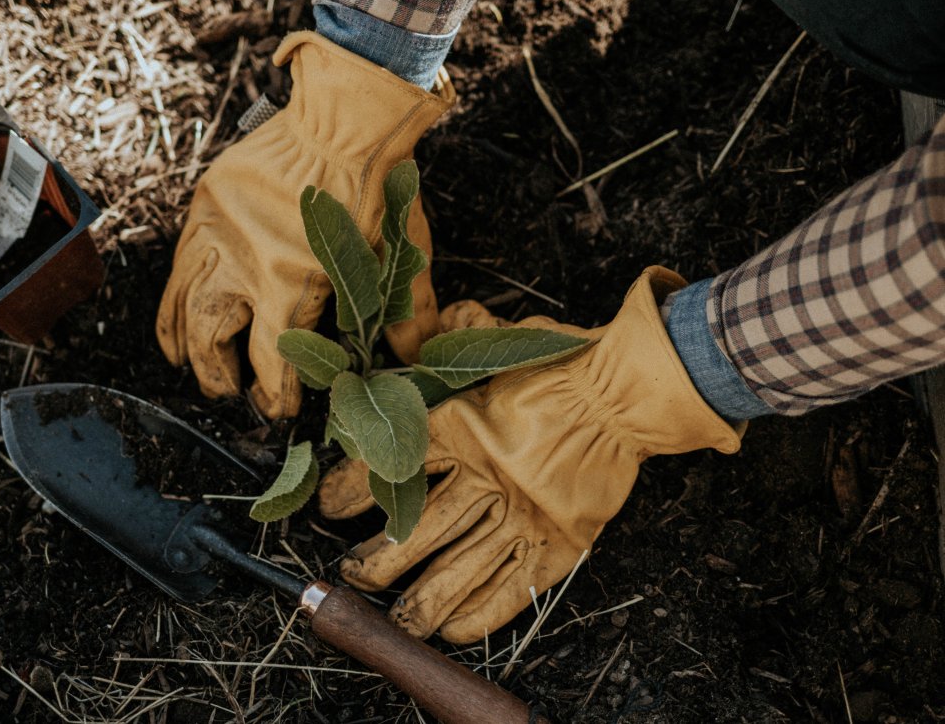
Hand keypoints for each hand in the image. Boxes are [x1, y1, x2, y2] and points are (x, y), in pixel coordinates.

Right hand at [156, 32, 454, 417]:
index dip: (275, 394)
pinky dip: (172, 299)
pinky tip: (173, 321)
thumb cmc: (375, 186)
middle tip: (230, 396)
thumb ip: (407, 311)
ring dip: (182, 345)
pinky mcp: (205, 208)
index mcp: (291, 281)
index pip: (273, 359)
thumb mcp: (396, 252)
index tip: (279, 409)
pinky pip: (178, 264)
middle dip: (218, 377)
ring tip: (184, 369)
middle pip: (213, 340)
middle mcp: (244, 263)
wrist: (343, 116)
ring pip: (185, 305)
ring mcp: (218, 234)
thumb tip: (415, 357)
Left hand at [319, 267, 743, 642]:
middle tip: (355, 576)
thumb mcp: (500, 340)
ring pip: (461, 568)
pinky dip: (483, 612)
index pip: (395, 464)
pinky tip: (453, 629)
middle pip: (420, 528)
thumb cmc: (562, 364)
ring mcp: (523, 513)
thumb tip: (419, 325)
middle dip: (380, 560)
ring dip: (423, 600)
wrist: (625, 393)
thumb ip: (455, 332)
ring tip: (396, 623)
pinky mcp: (559, 540)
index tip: (330, 505)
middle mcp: (486, 476)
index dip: (355, 489)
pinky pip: (515, 586)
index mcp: (464, 427)